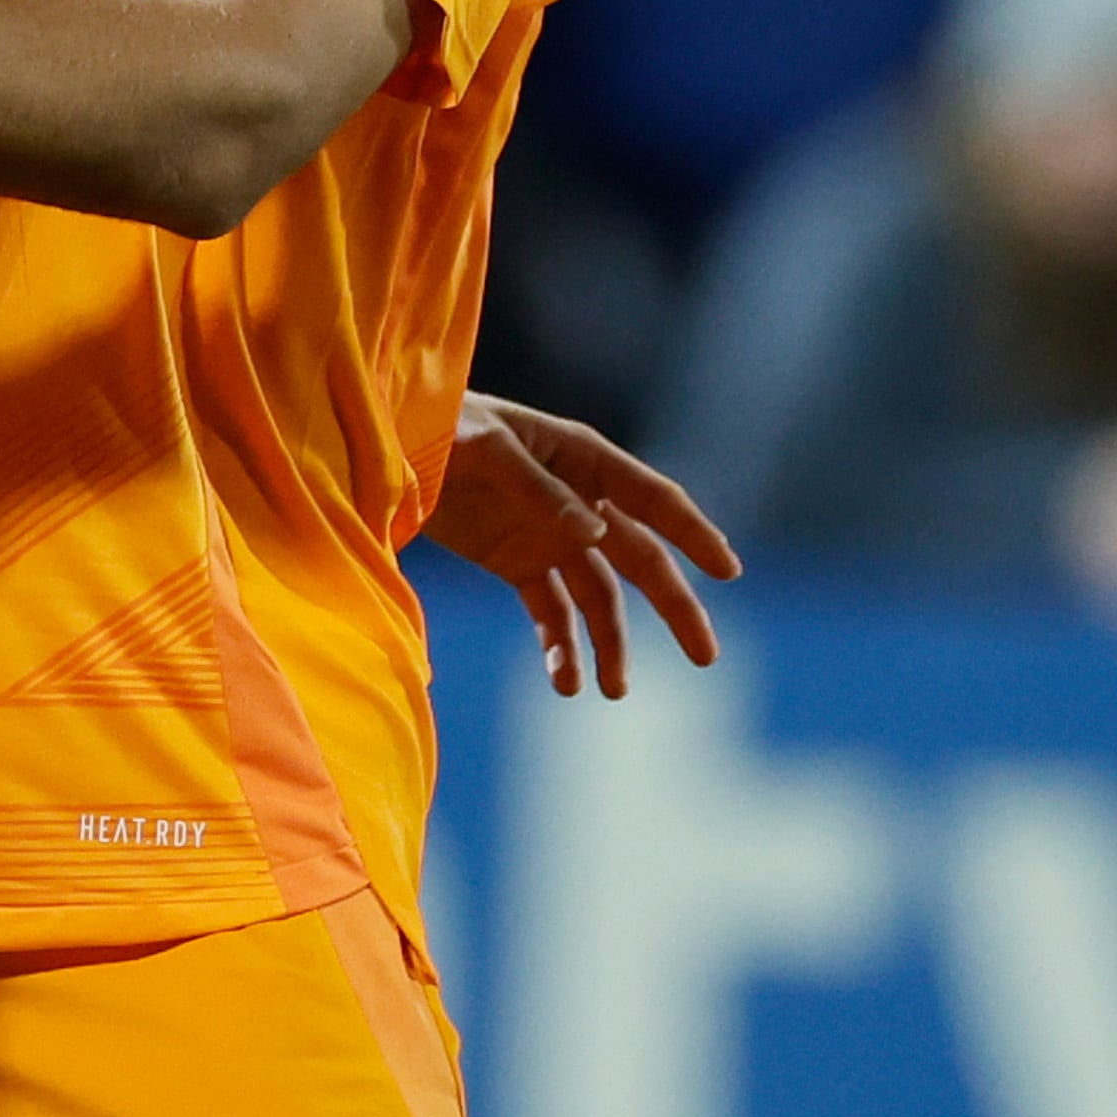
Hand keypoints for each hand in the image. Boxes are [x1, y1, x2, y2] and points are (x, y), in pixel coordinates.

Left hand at [423, 392, 740, 695]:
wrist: (388, 443)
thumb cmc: (440, 425)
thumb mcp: (483, 446)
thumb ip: (537, 487)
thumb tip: (595, 533)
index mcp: (582, 458)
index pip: (653, 499)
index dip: (693, 532)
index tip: (728, 570)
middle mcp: (579, 501)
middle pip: (641, 560)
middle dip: (676, 607)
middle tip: (707, 657)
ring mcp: (551, 535)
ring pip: (599, 598)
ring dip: (611, 644)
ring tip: (612, 691)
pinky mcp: (517, 563)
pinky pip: (551, 611)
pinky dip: (561, 646)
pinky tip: (565, 682)